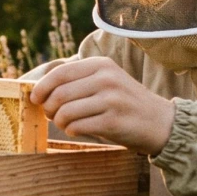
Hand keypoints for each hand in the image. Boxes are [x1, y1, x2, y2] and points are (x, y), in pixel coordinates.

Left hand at [28, 57, 174, 154]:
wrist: (160, 122)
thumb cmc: (125, 103)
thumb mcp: (106, 80)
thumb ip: (79, 80)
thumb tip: (39, 91)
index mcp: (101, 65)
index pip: (60, 73)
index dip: (42, 87)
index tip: (35, 98)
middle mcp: (106, 79)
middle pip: (59, 94)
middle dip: (49, 108)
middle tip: (52, 115)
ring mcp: (111, 100)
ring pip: (66, 112)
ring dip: (59, 121)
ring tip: (66, 123)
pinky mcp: (113, 121)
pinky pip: (77, 127)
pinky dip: (72, 130)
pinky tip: (78, 130)